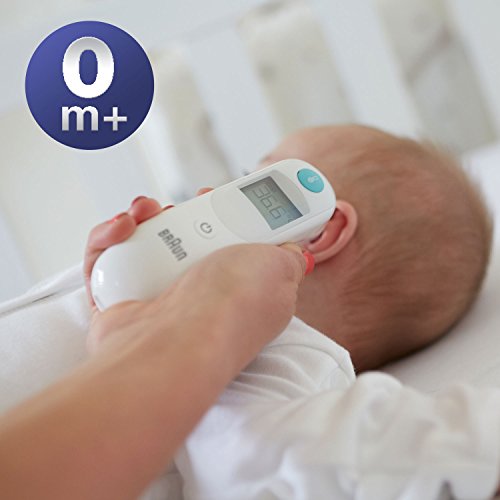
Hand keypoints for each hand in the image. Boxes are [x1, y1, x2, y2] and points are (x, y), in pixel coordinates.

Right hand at [83, 193, 308, 367]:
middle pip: (186, 238)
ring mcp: (157, 296)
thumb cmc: (232, 303)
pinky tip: (123, 228)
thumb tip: (294, 251)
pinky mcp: (119, 298)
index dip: (225, 214)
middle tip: (188, 201)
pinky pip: (107, 258)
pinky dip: (108, 238)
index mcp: (235, 286)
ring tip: (146, 211)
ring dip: (143, 218)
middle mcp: (196, 293)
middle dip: (184, 212)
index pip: (228, 242)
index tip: (221, 196)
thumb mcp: (281, 268)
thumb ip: (289, 256)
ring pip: (145, 243)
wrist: (178, 339)